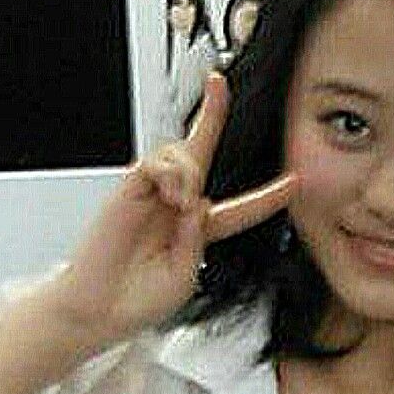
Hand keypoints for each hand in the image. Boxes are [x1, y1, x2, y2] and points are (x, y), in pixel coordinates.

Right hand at [54, 74, 295, 348]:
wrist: (100, 309)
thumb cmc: (139, 300)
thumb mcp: (186, 276)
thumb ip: (198, 239)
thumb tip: (195, 201)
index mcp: (196, 231)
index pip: (239, 208)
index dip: (267, 197)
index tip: (293, 183)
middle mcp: (175, 206)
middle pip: (200, 153)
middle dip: (212, 115)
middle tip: (219, 85)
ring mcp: (152, 195)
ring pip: (183, 155)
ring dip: (190, 174)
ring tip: (178, 204)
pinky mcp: (129, 189)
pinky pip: (157, 162)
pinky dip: (170, 174)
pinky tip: (169, 196)